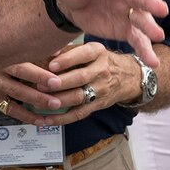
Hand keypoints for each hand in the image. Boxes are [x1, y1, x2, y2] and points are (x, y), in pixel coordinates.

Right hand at [0, 48, 70, 111]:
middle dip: (42, 78)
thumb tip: (51, 49)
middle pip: (23, 71)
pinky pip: (11, 108)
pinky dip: (26, 115)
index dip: (43, 54)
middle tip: (59, 84)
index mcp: (1, 49)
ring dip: (38, 100)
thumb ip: (19, 47)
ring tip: (56, 105)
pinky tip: (39, 120)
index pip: (25, 51)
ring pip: (19, 92)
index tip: (61, 57)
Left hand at [18, 0, 166, 66]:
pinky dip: (145, 49)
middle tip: (160, 10)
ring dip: (150, 27)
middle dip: (149, 2)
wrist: (71, 4)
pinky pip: (137, 38)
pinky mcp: (125, 27)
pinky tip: (153, 62)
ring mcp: (127, 9)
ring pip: (141, 18)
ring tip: (158, 37)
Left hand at [23, 42, 140, 126]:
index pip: (84, 55)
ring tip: (41, 102)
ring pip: (79, 97)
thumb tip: (47, 51)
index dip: (67, 60)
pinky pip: (79, 113)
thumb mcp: (91, 49)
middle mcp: (101, 70)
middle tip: (41, 85)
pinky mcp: (98, 105)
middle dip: (60, 83)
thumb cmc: (101, 60)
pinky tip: (47, 119)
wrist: (127, 76)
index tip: (51, 65)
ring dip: (58, 101)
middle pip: (80, 78)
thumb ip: (70, 50)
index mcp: (98, 52)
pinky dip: (62, 118)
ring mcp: (101, 89)